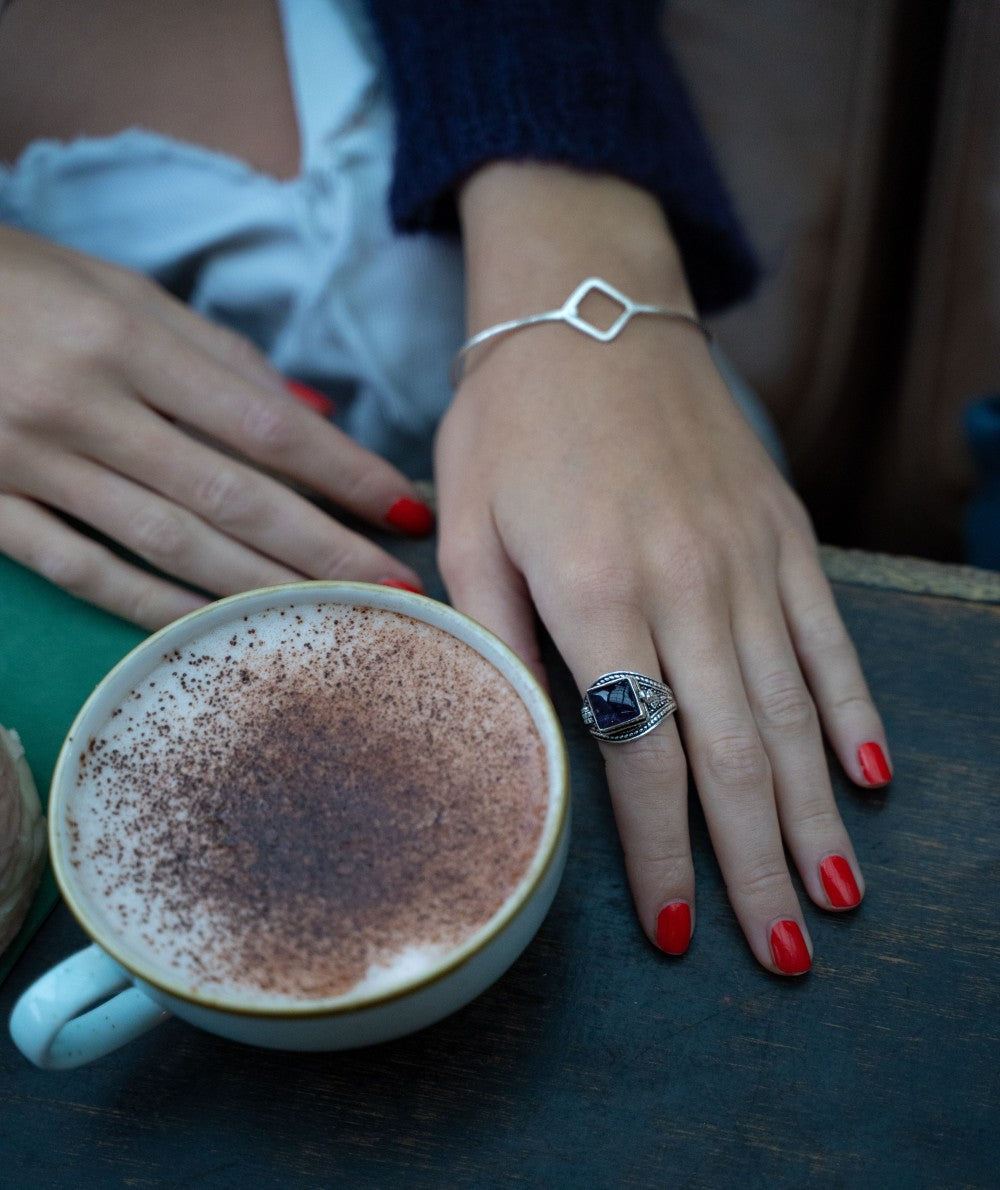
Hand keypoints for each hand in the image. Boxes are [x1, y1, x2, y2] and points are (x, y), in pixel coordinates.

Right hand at [0, 227, 429, 625]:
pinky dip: (153, 605)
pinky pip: (83, 570)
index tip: (403, 508)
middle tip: (398, 587)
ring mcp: (30, 463)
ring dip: (258, 589)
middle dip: (323, 548)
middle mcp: (83, 405)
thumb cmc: (22, 285)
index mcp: (126, 340)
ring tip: (331, 618)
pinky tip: (215, 633)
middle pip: (231, 495)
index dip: (344, 472)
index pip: (264, 423)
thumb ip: (220, 356)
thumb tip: (318, 418)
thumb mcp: (121, 293)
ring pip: (167, 543)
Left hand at [437, 164, 890, 974]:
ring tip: (835, 897)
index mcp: (596, 589)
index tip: (677, 926)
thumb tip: (524, 739)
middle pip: (734, 752)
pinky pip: (828, 635)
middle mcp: (687, 583)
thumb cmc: (510, 420)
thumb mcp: (469, 527)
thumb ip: (498, 638)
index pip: (641, 752)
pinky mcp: (785, 530)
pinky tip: (871, 776)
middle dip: (759, 865)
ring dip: (816, 813)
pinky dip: (854, 710)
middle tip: (783, 956)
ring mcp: (748, 556)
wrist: (590, 304)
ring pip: (793, 709)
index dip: (662, 851)